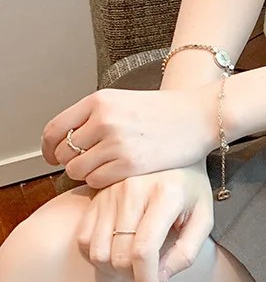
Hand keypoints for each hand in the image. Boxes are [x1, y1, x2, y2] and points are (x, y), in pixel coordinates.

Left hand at [41, 85, 218, 188]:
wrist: (200, 115)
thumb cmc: (166, 111)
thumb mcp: (125, 101)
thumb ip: (96, 116)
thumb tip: (66, 141)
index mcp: (100, 100)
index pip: (54, 129)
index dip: (50, 148)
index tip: (54, 156)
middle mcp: (104, 119)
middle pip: (63, 153)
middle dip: (73, 161)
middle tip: (92, 161)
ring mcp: (115, 142)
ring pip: (77, 171)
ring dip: (88, 173)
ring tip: (110, 165)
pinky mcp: (128, 164)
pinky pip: (96, 181)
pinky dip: (103, 181)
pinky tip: (121, 171)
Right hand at [76, 163, 213, 281]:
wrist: (175, 148)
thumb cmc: (191, 184)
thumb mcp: (203, 214)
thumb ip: (187, 250)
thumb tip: (159, 279)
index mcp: (165, 192)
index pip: (144, 250)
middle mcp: (134, 188)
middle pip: (120, 257)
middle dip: (134, 276)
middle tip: (149, 272)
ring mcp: (111, 190)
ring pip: (99, 252)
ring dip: (114, 268)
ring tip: (134, 260)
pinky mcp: (97, 194)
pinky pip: (84, 239)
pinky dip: (97, 254)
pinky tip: (117, 247)